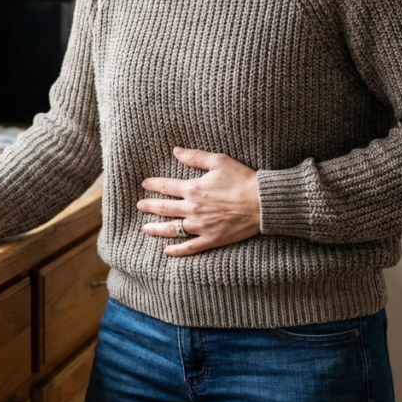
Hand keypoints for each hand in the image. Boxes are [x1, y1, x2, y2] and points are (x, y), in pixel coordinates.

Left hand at [137, 147, 260, 255]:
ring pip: (172, 229)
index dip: (153, 185)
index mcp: (193, 189)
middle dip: (149, 206)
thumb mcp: (218, 161)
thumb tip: (176, 150)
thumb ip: (195, 156)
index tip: (144, 184)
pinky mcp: (212, 239)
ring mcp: (201, 226)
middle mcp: (193, 208)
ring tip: (145, 228)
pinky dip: (177, 250)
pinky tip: (167, 251)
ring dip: (157, 229)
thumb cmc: (242, 179)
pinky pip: (190, 247)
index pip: (166, 186)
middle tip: (139, 205)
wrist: (262, 202)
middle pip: (164, 208)